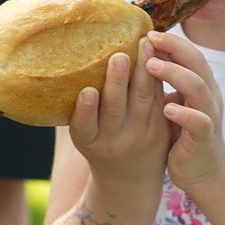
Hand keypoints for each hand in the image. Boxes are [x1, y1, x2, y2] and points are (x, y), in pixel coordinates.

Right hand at [68, 36, 170, 188]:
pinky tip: (157, 54)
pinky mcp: (161, 129)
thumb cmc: (100, 145)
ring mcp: (141, 135)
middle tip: (119, 56)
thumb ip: (81, 109)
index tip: (87, 92)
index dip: (85, 110)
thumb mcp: (85, 134)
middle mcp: (114, 141)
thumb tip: (62, 64)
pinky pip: (159, 99)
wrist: (130, 179)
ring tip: (143, 46)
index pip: (83, 127)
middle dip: (117, 82)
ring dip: (143, 71)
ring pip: (143, 100)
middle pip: (115, 109)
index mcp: (89, 142)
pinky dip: (157, 77)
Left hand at [145, 31, 224, 191]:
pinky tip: (167, 109)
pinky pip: (199, 122)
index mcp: (200, 85)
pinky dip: (184, 114)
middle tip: (149, 39)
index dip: (171, 42)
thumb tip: (137, 58)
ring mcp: (209, 116)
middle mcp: (208, 96)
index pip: (189, 54)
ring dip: (175, 74)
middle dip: (174, 49)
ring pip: (199, 88)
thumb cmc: (183, 134)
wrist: (204, 172)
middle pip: (197, 63)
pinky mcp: (206, 138)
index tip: (147, 32)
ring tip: (151, 65)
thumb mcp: (174, 103)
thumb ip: (163, 84)